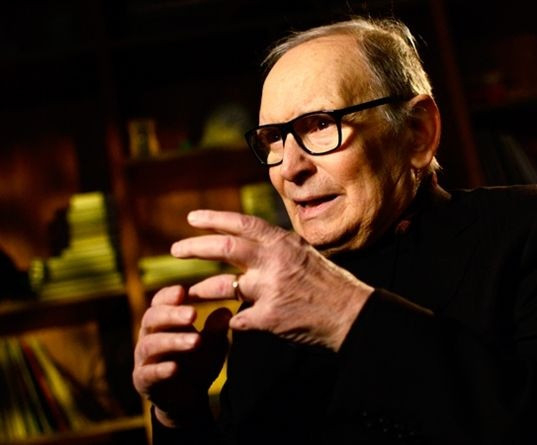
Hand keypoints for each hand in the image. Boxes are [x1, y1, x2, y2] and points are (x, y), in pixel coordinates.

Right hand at [132, 285, 230, 426]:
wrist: (188, 397)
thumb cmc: (198, 361)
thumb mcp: (212, 344)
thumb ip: (216, 330)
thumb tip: (226, 311)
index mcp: (163, 322)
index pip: (159, 302)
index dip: (169, 296)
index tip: (183, 291)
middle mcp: (149, 336)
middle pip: (152, 318)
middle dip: (172, 315)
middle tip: (193, 314)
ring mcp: (144, 359)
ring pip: (150, 344)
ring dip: (173, 341)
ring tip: (195, 341)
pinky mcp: (143, 381)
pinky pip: (147, 373)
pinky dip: (160, 369)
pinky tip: (174, 368)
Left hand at [170, 210, 372, 350]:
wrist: (352, 315)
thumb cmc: (331, 285)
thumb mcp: (306, 255)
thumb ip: (278, 249)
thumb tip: (252, 244)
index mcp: (284, 243)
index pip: (243, 224)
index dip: (214, 219)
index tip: (191, 218)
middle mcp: (275, 261)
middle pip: (225, 248)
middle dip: (195, 247)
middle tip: (175, 250)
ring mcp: (271, 289)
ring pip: (224, 287)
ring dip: (203, 290)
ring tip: (189, 293)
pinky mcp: (269, 318)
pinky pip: (238, 320)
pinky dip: (233, 322)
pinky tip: (234, 323)